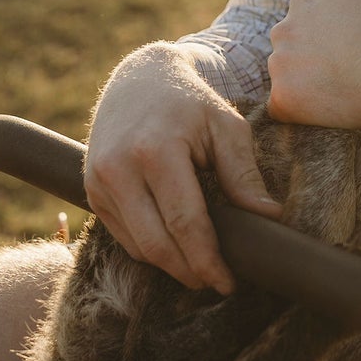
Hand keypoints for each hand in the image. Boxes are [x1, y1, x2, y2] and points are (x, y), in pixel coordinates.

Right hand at [85, 42, 282, 293]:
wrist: (138, 78)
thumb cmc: (190, 102)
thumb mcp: (225, 126)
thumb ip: (243, 173)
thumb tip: (269, 217)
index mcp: (155, 151)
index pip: (184, 223)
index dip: (207, 260)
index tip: (228, 282)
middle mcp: (118, 169)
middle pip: (156, 245)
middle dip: (189, 272)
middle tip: (217, 282)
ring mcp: (98, 182)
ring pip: (137, 247)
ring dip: (170, 265)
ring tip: (200, 266)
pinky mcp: (91, 192)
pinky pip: (123, 237)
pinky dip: (150, 249)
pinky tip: (175, 247)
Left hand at [266, 0, 360, 130]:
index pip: (308, 21)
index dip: (334, 36)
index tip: (358, 46)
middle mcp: (283, 29)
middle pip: (293, 48)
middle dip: (314, 60)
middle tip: (351, 72)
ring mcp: (281, 66)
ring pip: (286, 79)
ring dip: (306, 86)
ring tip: (344, 92)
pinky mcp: (284, 100)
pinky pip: (282, 109)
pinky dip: (300, 112)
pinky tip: (329, 109)